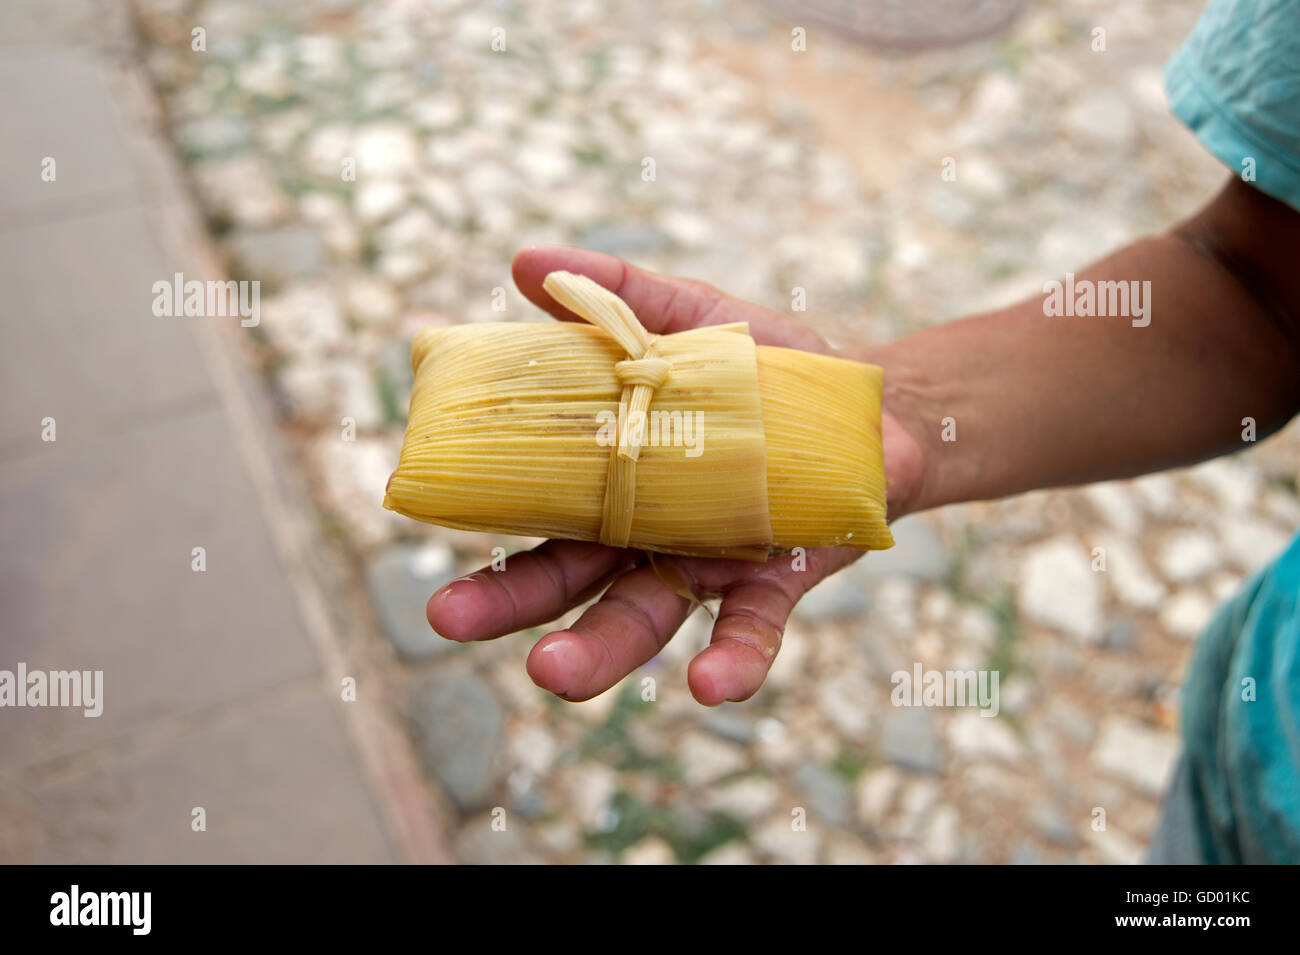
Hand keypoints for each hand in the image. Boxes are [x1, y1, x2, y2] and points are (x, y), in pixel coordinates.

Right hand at [415, 246, 924, 704]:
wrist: (865, 405)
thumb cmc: (764, 368)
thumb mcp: (693, 318)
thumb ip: (618, 296)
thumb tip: (525, 262)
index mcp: (614, 485)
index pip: (533, 524)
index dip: (483, 554)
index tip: (427, 571)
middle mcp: (648, 538)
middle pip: (568, 580)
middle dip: (510, 603)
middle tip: (446, 619)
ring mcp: (709, 564)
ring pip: (643, 617)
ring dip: (599, 649)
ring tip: (556, 673)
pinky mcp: (777, 579)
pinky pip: (752, 629)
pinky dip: (732, 661)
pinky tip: (707, 687)